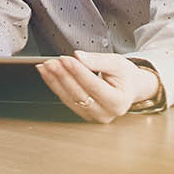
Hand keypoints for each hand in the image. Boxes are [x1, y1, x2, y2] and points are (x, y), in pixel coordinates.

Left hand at [38, 52, 158, 123]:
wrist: (128, 87)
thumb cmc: (123, 75)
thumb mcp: (117, 63)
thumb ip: (98, 60)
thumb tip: (79, 57)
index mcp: (119, 102)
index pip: (94, 86)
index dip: (78, 72)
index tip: (66, 59)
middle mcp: (106, 113)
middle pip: (79, 94)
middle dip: (63, 76)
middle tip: (51, 62)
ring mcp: (93, 116)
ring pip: (69, 98)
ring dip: (55, 81)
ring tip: (46, 66)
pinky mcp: (83, 113)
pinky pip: (66, 99)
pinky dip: (54, 85)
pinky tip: (47, 73)